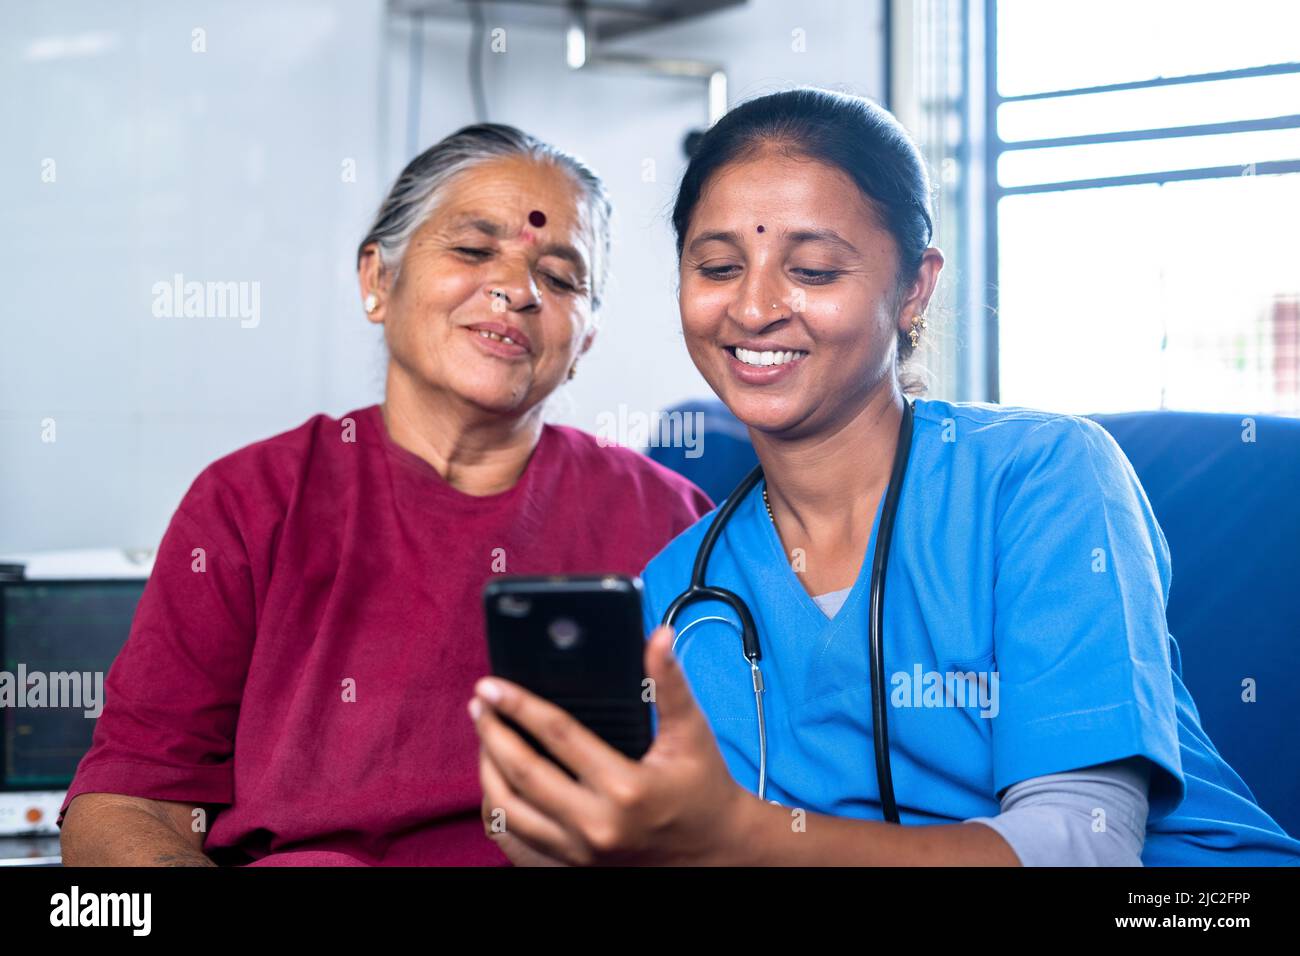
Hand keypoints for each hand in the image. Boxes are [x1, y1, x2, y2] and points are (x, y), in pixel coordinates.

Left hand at [470, 625, 752, 865]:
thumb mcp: (691, 733)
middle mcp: (597, 824)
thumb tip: (658, 637)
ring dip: (487, 769)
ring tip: (484, 735)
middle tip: (478, 704)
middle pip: (523, 773)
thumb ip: (670, 683)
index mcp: (626, 788)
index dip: (519, 706)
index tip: (491, 686)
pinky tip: (496, 775)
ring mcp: (581, 850)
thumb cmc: (703, 789)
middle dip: (492, 734)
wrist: (715, 852)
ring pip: (509, 810)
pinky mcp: (573, 863)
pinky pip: (516, 835)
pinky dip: (498, 803)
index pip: (558, 736)